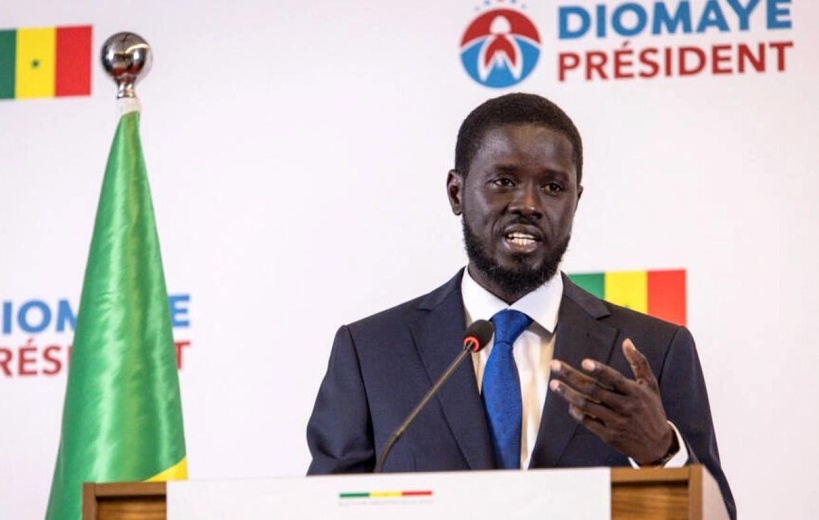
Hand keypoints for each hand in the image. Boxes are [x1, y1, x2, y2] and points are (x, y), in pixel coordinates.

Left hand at [549, 338, 673, 464]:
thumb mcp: (650, 385)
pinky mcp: (609, 435)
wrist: (658, 445)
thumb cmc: (652, 410)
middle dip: (572, 376)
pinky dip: (576, 413)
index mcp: (634, 392)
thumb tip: (627, 341)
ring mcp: (615, 422)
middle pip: (594, 390)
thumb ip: (639, 362)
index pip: (615, 379)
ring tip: (554, 384)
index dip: (600, 370)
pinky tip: (569, 404)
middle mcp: (624, 406)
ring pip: (587, 406)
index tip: (584, 362)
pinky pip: (588, 422)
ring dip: (568, 394)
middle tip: (554, 366)